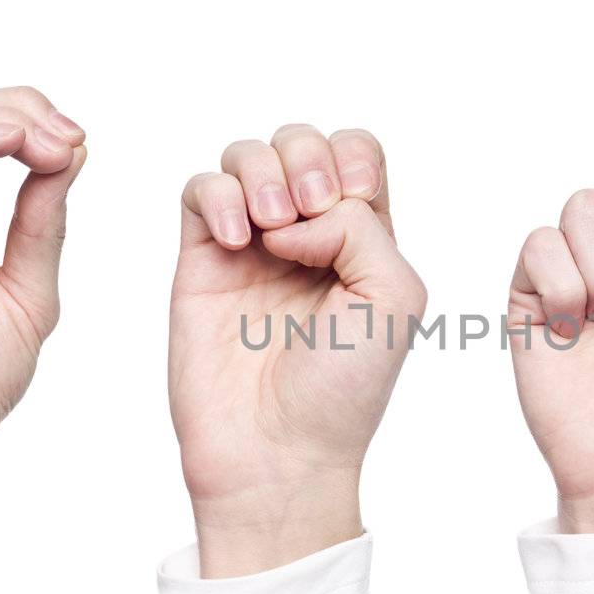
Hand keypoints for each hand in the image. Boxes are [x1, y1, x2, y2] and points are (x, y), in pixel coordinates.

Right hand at [170, 126, 424, 576]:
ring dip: (261, 172)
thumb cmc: (344, 389)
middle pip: (301, 142)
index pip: (356, 153)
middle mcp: (308, 236)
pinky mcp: (201, 263)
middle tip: (306, 211)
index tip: (352, 200)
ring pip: (247, 157)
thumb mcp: (395, 297)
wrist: (277, 452)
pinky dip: (216, 197)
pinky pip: (198, 190)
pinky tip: (235, 241)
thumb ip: (361, 228)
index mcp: (363, 240)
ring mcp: (251, 246)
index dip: (351, 158)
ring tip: (269, 227)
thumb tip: (295, 212)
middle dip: (305, 157)